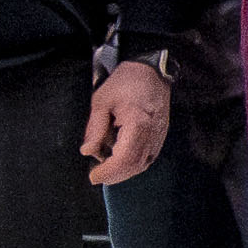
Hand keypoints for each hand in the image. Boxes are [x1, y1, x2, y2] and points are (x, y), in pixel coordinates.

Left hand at [83, 56, 170, 186]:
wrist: (150, 71)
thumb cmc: (125, 82)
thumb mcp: (101, 101)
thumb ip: (95, 128)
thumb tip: (87, 151)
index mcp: (138, 124)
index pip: (124, 159)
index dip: (108, 172)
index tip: (93, 176)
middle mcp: (152, 134)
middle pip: (134, 166)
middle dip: (114, 176)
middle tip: (96, 175)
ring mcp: (159, 136)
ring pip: (142, 165)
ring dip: (123, 172)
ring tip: (105, 168)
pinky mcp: (160, 136)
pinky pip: (147, 158)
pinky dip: (132, 164)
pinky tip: (119, 160)